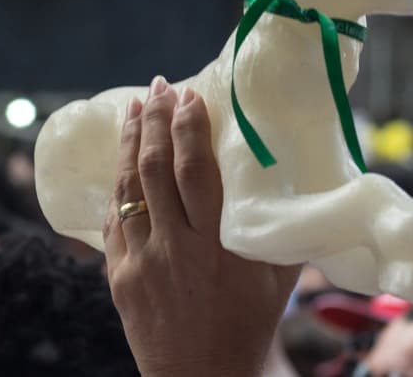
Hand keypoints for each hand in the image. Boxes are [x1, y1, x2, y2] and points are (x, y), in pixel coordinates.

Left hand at [104, 77, 300, 376]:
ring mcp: (141, 262)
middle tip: (158, 87)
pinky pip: (114, 221)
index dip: (189, 127)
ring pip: (128, 189)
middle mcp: (176, 247)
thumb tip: (298, 179)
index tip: (188, 95)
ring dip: (129, 143)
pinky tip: (124, 163)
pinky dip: (119, 186)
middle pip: (156, 169)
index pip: (196, 169)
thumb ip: (280, 227)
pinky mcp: (118, 277)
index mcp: (218, 244)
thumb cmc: (251, 324)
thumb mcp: (279, 276)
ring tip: (135, 109)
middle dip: (155, 121)